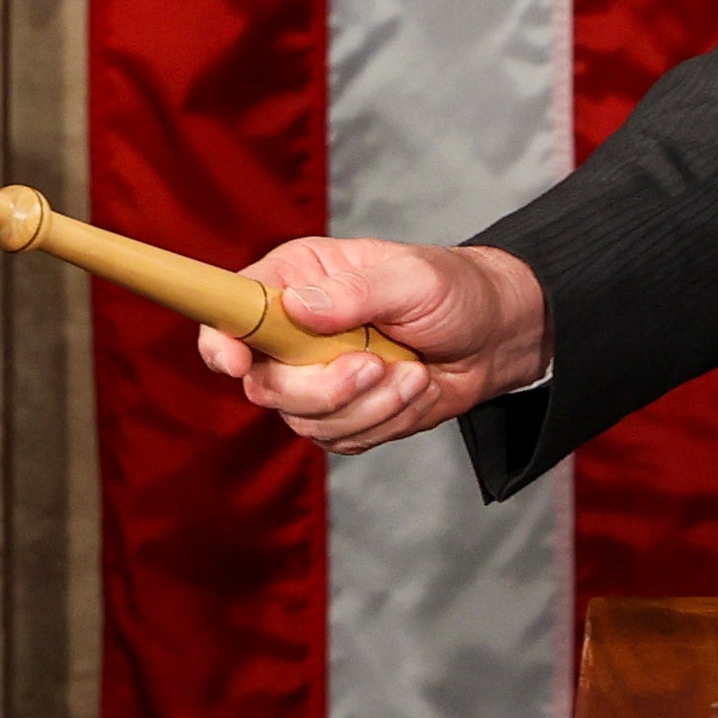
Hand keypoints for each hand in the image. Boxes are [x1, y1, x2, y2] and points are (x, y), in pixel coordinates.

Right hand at [196, 239, 551, 454]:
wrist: (495, 335)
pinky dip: (385, 422)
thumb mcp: (411, 278)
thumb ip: (355, 292)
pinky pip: (342, 440)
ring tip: (412, 374)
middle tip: (373, 365)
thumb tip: (298, 307)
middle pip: (264, 383)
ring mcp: (316, 378)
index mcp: (298, 280)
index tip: (239, 363)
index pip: (230, 311)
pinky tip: (414, 389)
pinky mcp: (343, 415)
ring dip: (368, 405)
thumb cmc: (452, 289)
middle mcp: (295, 331)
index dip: (222, 342)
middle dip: (322, 387)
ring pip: (305, 420)